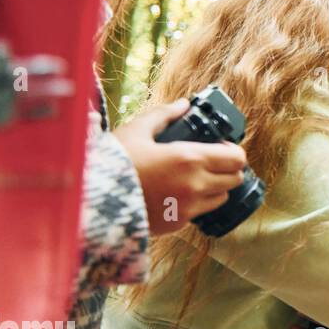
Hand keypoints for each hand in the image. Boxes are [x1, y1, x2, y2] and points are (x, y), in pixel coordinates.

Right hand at [114, 99, 248, 234]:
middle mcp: (195, 185)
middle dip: (228, 169)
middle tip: (212, 161)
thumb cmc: (113, 163)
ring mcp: (188, 208)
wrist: (91, 202)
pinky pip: (199, 212)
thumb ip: (163, 115)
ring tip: (194, 177)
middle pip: (235, 179)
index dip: (233, 151)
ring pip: (221, 198)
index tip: (221, 147)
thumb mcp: (136, 131)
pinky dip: (195, 202)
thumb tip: (183, 104)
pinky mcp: (177, 224)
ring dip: (215, 187)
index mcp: (190, 159)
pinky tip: (176, 192)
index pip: (237, 159)